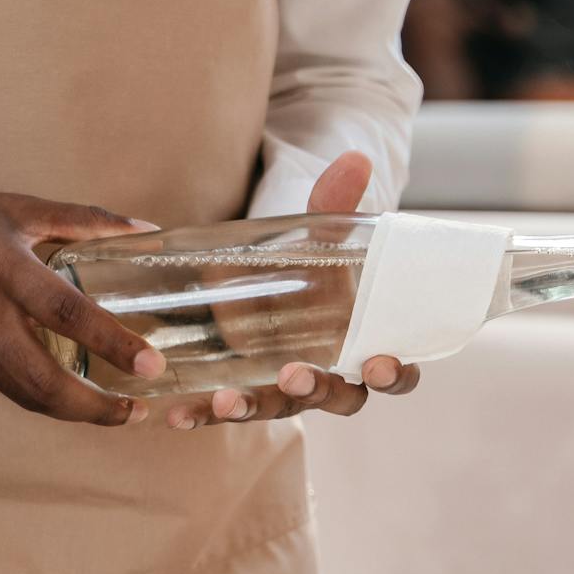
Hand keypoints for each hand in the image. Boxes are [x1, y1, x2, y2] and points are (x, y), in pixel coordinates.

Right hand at [0, 161, 165, 425]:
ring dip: (73, 411)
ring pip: (23, 394)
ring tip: (116, 412)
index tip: (152, 366)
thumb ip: (85, 220)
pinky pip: (3, 387)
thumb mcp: (18, 209)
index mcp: (4, 268)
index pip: (66, 313)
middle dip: (96, 406)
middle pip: (42, 379)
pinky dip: (41, 397)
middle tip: (138, 411)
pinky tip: (71, 397)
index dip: (112, 344)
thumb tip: (145, 227)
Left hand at [162, 152, 418, 430]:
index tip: (380, 364)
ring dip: (256, 408)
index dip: (395, 375)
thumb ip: (337, 204)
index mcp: (367, 343)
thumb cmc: (313, 265)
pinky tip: (176, 415)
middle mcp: (334, 373)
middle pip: (340, 399)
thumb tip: (356, 158)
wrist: (269, 276)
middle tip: (295, 376)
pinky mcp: (247, 388)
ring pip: (283, 408)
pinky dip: (204, 414)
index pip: (397, 373)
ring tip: (227, 401)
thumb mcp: (322, 235)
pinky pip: (229, 410)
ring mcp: (289, 388)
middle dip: (318, 390)